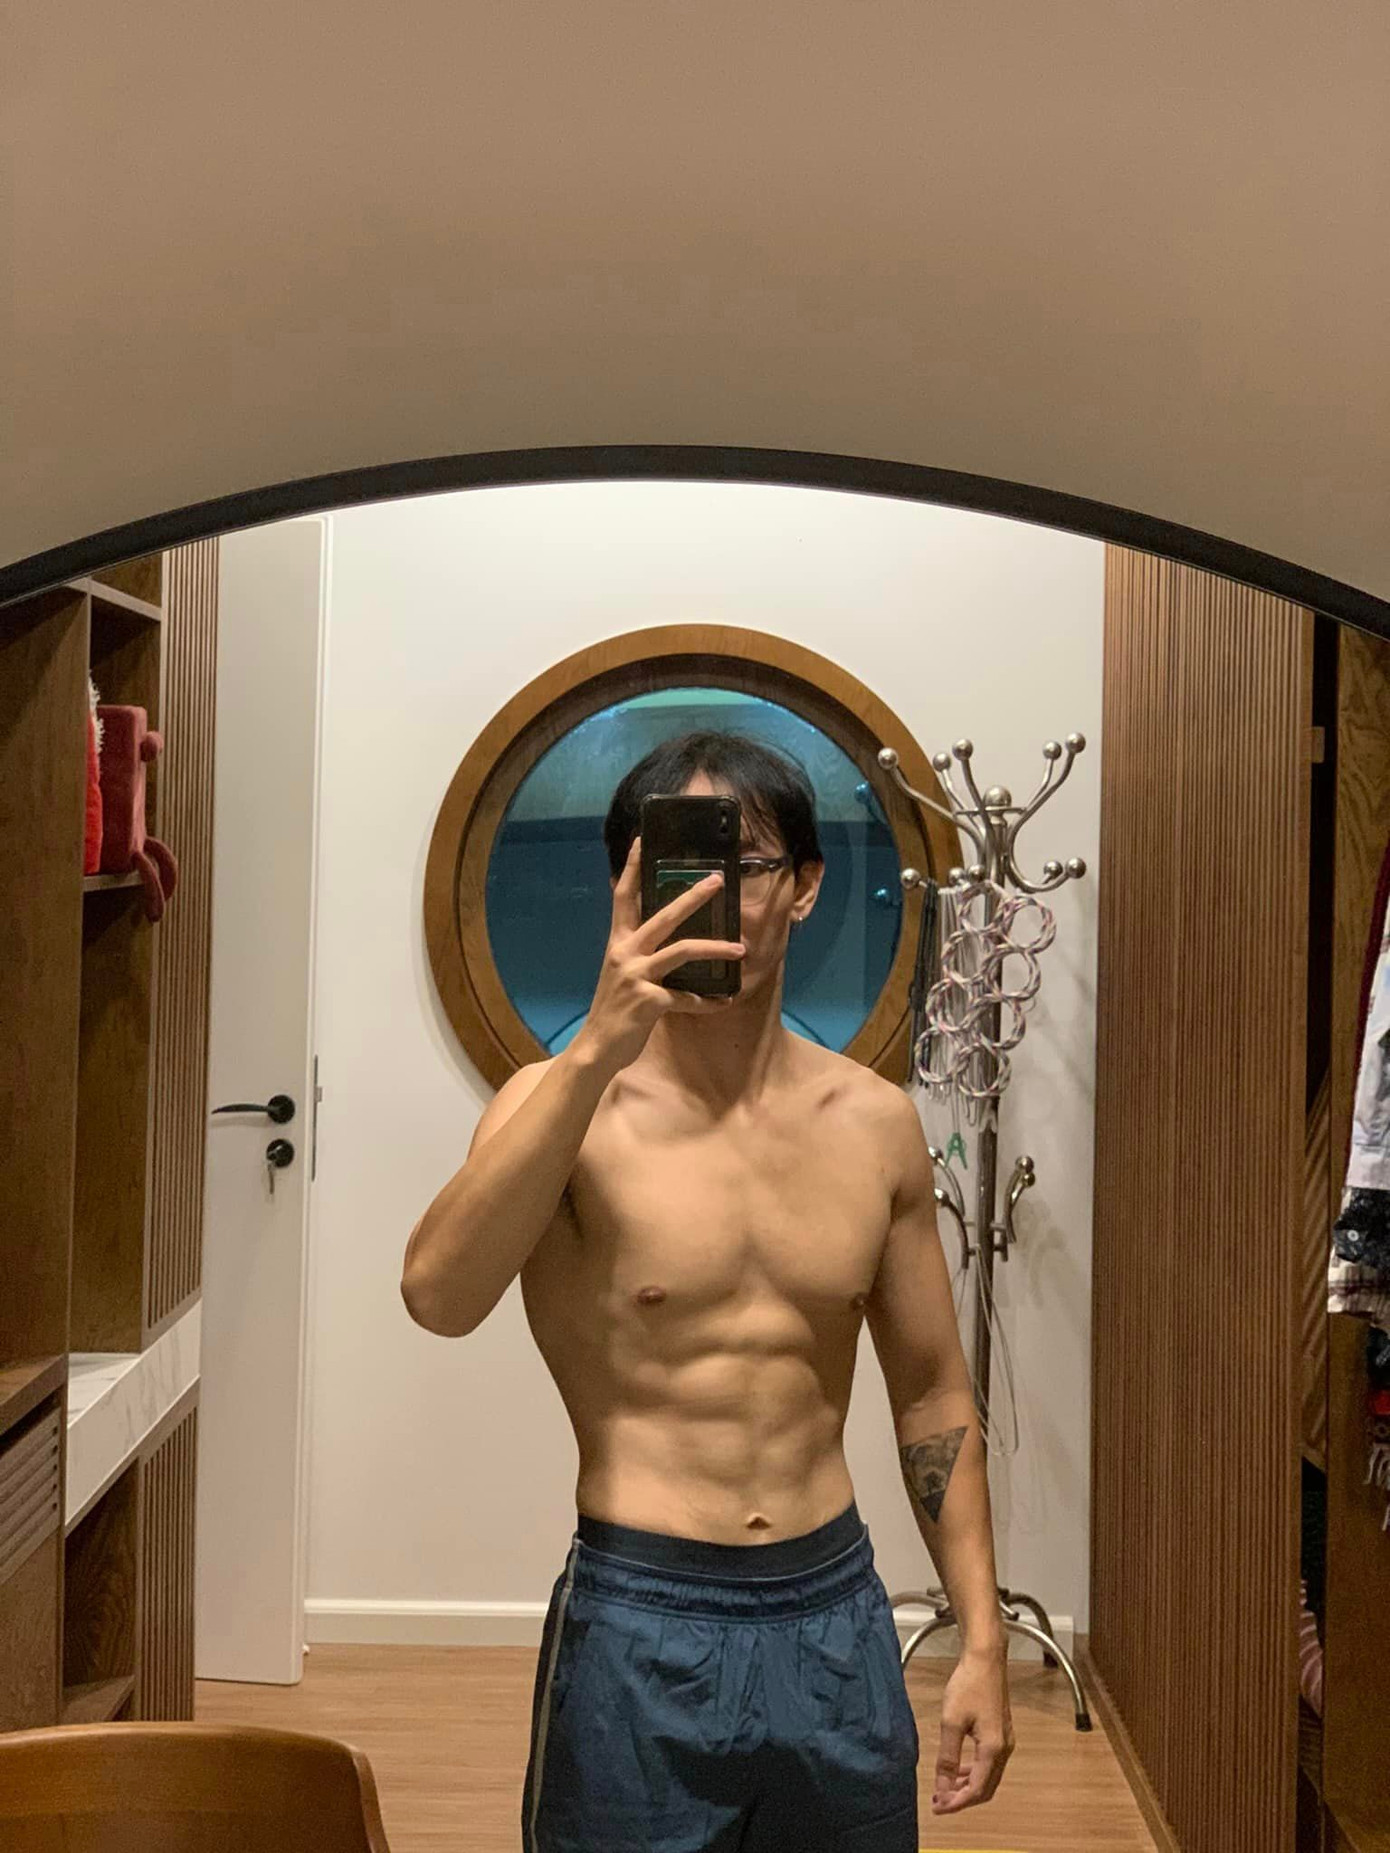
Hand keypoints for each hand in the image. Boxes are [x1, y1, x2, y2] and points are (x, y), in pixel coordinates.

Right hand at [570, 836, 745, 1073]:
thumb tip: (670, 939)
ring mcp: (636, 976)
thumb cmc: (614, 1009)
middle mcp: (625, 952)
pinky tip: (723, 1002)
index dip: (633, 867)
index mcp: (618, 942)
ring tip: (740, 949)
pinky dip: (707, 1001)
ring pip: (682, 951)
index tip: (643, 840)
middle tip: (717, 881)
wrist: (597, 1047)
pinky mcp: (649, 1000)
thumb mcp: (621, 972)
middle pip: (663, 915)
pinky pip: (687, 997)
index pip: (623, 895)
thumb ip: (639, 953)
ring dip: (715, 949)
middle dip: (693, 897)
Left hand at [931, 1648, 1013, 1813]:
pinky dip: (973, 1772)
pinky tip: (958, 1769)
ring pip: (988, 1777)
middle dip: (962, 1798)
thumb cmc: (968, 1685)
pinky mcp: (1001, 1733)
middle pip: (986, 1789)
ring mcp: (1005, 1741)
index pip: (977, 1790)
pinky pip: (988, 1764)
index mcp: (993, 1749)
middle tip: (939, 1801)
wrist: (985, 1659)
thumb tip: (943, 1787)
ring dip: (967, 1787)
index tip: (937, 1807)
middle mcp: (1004, 1750)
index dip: (957, 1803)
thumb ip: (947, 1757)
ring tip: (945, 1788)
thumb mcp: (952, 1721)